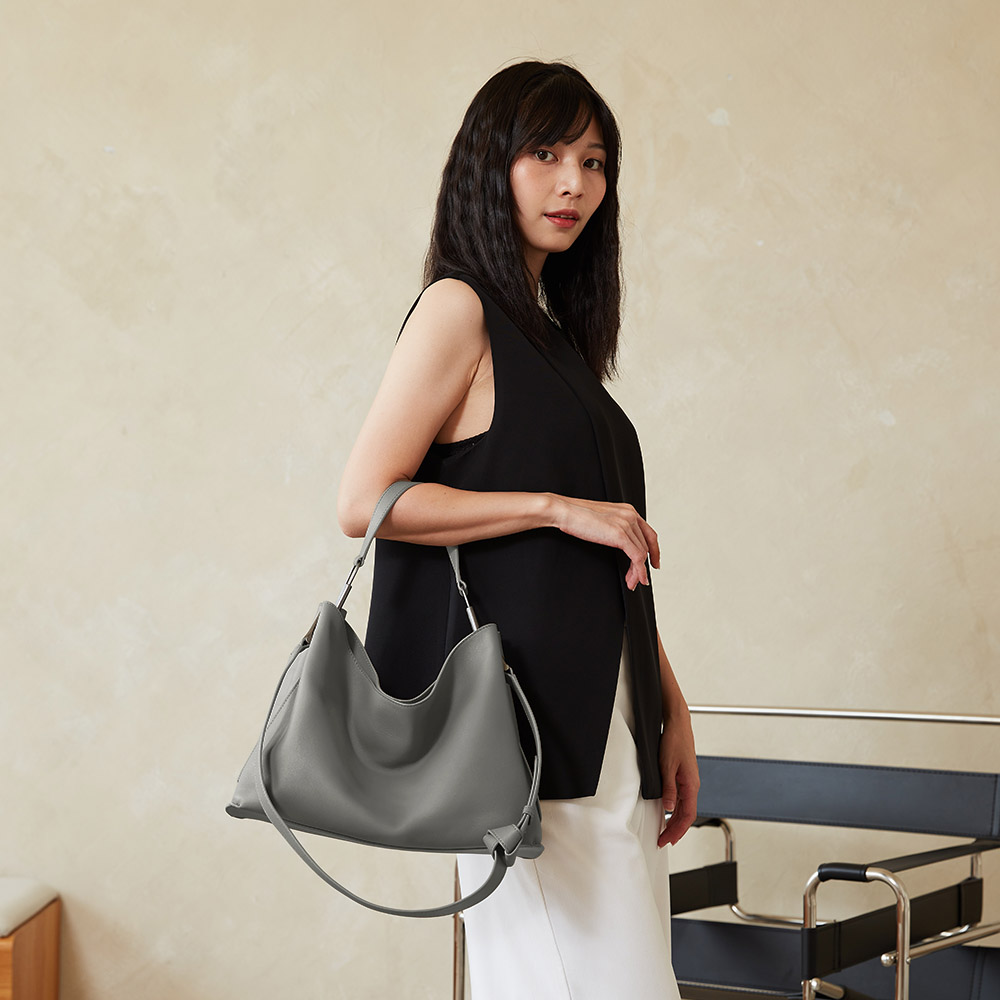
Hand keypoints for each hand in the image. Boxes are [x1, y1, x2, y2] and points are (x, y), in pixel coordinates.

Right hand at [549, 495, 659, 590]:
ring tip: (632, 583)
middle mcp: (631, 515)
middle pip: (646, 545)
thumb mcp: (602, 520)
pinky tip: (634, 580)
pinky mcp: (620, 534)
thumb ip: (614, 527)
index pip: (648, 533)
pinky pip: (636, 557)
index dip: (654, 550)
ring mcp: (626, 523)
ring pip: (642, 553)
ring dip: (639, 572)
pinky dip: (638, 571)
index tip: (653, 563)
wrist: (563, 511)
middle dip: (644, 566)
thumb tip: (619, 543)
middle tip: (639, 579)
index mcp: (628, 510)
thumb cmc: (576, 516)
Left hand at [657, 707, 698, 847]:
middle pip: (687, 815)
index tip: (666, 840)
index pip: (686, 816)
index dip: (677, 831)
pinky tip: (669, 813)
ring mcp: (689, 781)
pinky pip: (682, 798)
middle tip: (663, 841)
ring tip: (665, 832)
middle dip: (676, 831)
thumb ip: (669, 789)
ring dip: (676, 822)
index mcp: (691, 785)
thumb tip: (669, 808)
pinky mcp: (685, 777)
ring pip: (685, 808)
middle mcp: (692, 785)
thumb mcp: (666, 766)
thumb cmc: (674, 741)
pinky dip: (676, 810)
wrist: (678, 724)